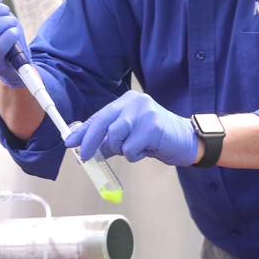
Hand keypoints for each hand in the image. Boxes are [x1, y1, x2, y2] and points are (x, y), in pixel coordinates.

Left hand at [68, 92, 198, 166]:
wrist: (188, 140)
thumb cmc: (157, 138)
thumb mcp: (130, 135)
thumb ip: (111, 138)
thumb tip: (89, 148)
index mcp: (126, 101)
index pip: (99, 116)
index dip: (83, 131)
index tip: (70, 142)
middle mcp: (133, 102)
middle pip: (103, 123)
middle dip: (90, 142)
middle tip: (85, 157)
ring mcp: (144, 112)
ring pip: (114, 136)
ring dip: (120, 149)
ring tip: (135, 149)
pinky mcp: (152, 126)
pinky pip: (130, 148)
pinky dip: (134, 155)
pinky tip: (147, 150)